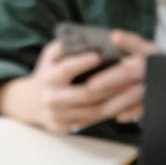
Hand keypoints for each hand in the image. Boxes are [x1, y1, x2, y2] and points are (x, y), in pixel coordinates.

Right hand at [0, 31, 155, 132]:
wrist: (30, 103)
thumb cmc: (47, 73)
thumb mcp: (49, 55)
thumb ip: (65, 45)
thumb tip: (87, 37)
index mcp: (48, 77)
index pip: (66, 69)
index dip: (81, 62)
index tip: (98, 54)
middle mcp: (54, 98)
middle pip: (86, 94)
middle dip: (110, 85)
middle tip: (129, 75)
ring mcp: (61, 116)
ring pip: (95, 110)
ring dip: (118, 100)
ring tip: (135, 89)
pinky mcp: (69, 127)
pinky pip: (95, 120)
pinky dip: (112, 111)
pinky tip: (127, 103)